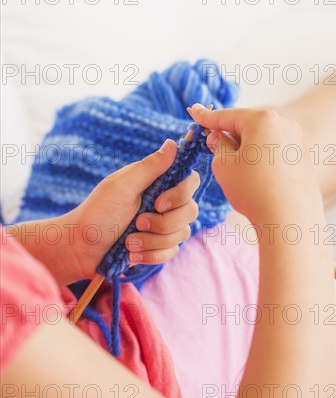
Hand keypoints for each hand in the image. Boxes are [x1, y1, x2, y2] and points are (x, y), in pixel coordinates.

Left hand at [60, 139, 199, 283]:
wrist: (81, 248)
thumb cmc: (98, 212)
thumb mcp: (123, 186)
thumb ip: (150, 166)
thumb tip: (173, 142)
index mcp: (157, 182)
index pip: (191, 182)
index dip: (180, 194)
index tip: (158, 203)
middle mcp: (165, 202)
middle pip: (191, 211)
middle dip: (163, 223)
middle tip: (137, 223)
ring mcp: (164, 226)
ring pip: (182, 234)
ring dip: (153, 241)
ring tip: (129, 242)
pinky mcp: (160, 246)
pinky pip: (171, 252)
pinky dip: (150, 255)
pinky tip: (132, 254)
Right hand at [190, 104, 321, 221]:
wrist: (290, 218)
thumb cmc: (254, 190)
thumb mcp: (224, 165)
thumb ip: (217, 145)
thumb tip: (218, 138)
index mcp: (262, 119)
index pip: (227, 115)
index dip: (207, 116)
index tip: (194, 111)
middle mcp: (284, 123)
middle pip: (247, 124)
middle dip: (228, 134)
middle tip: (211, 145)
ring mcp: (297, 139)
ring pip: (262, 136)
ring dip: (245, 146)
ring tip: (235, 168)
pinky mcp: (303, 156)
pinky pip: (275, 149)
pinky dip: (261, 156)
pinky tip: (254, 175)